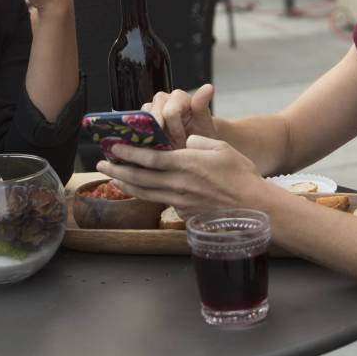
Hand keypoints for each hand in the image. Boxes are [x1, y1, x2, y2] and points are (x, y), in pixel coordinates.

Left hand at [96, 134, 274, 215]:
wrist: (254, 206)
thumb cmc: (240, 174)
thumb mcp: (220, 147)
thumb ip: (197, 142)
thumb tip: (184, 144)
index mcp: (185, 164)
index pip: (149, 159)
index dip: (128, 153)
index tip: (113, 147)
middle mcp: (178, 184)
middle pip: (140, 178)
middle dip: (118, 170)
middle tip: (102, 164)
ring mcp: (180, 201)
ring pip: (146, 193)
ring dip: (126, 185)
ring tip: (114, 177)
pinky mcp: (185, 213)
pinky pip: (160, 202)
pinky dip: (146, 196)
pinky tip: (140, 191)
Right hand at [145, 84, 217, 148]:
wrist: (194, 148)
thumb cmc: (200, 136)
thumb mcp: (205, 125)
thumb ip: (202, 107)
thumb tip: (208, 87)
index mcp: (178, 97)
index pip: (171, 112)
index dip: (175, 131)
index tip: (182, 143)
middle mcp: (162, 99)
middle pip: (154, 116)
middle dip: (163, 135)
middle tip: (173, 149)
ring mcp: (150, 109)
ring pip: (142, 121)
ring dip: (152, 138)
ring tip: (165, 149)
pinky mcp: (140, 120)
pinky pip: (135, 128)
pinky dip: (143, 140)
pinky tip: (153, 150)